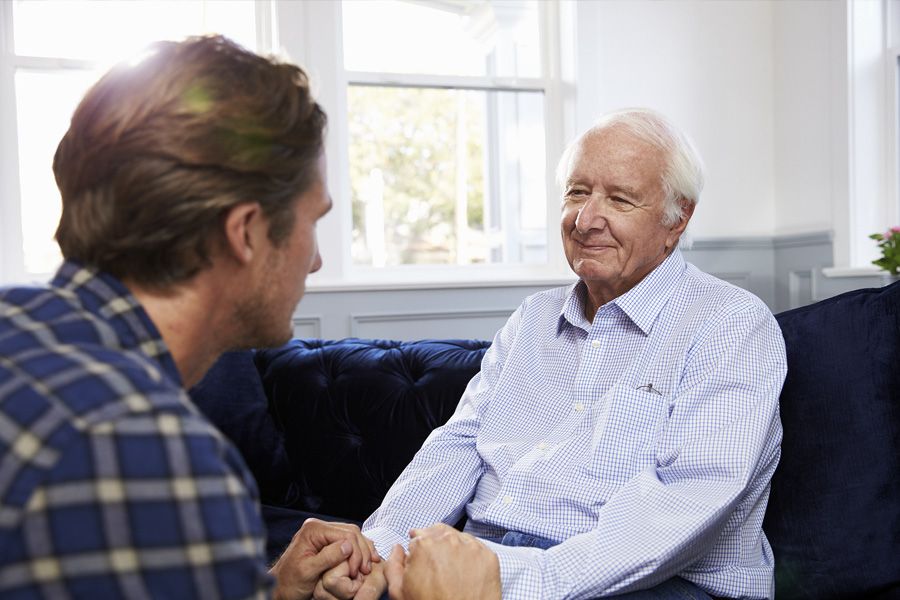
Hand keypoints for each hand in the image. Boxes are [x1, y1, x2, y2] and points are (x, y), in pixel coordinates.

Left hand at [270, 518, 378, 599]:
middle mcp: (319, 527)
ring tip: (368, 567)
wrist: (280, 588)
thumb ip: (327, 557)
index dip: (356, 552)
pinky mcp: (326, 542)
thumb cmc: (290, 583)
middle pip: (351, 532)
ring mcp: (323, 534)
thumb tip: (348, 546)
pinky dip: (357, 552)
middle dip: (362, 551)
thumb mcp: (307, 572)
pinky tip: (363, 562)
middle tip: (366, 570)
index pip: (345, 534)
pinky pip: (347, 542)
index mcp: (313, 530)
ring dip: (362, 551)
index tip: (359, 571)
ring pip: (352, 536)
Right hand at [383, 524, 500, 599]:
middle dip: (435, 544)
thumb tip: (398, 549)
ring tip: (451, 568)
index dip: (418, 551)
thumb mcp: (399, 592)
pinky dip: (470, 556)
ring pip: (459, 538)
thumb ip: (393, 566)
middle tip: (436, 564)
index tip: (422, 561)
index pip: (418, 537)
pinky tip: (465, 571)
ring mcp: (471, 548)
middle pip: (438, 533)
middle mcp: (448, 541)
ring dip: (453, 548)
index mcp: (423, 545)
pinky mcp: (489, 557)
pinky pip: (477, 549)